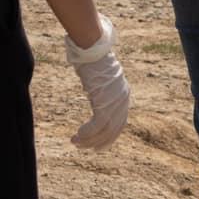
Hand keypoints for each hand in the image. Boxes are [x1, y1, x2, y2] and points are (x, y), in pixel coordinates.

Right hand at [64, 14, 129, 149]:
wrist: (93, 51)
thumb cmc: (93, 61)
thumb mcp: (102, 80)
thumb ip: (103, 92)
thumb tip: (96, 97)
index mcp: (123, 96)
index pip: (120, 123)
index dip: (109, 137)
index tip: (97, 146)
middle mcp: (122, 101)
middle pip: (112, 130)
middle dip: (97, 142)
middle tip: (83, 147)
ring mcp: (114, 103)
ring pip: (103, 131)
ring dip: (88, 140)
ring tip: (75, 142)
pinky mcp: (104, 103)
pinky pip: (96, 126)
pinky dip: (86, 134)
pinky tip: (77, 136)